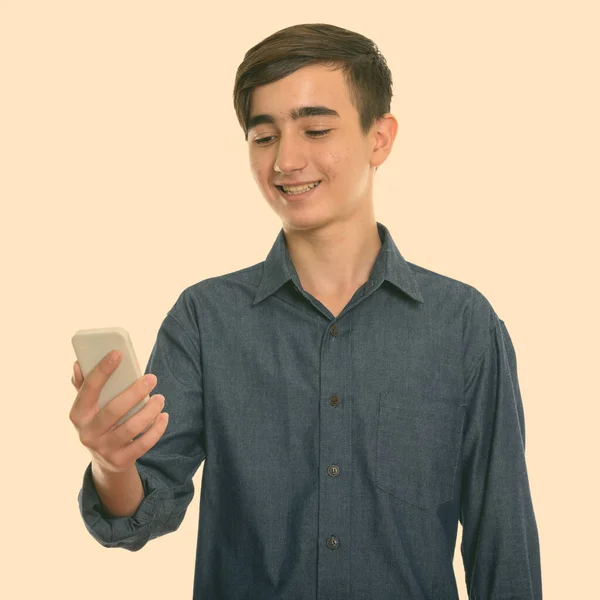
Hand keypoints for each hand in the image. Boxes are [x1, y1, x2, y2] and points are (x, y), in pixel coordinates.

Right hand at [69, 351, 168, 473]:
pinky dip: (157, 429)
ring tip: (160, 398)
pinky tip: (164, 416)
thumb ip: (84, 386)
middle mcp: (88, 434)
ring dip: (149, 411)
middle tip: (152, 378)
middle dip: (135, 392)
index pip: (88, 390)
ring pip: (131, 428)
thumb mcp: (88, 408)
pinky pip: (143, 444)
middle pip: (114, 410)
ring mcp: (104, 449)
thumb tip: (79, 364)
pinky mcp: (121, 461)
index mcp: (78, 415)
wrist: (106, 462)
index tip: (117, 353)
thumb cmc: (100, 423)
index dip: (102, 370)